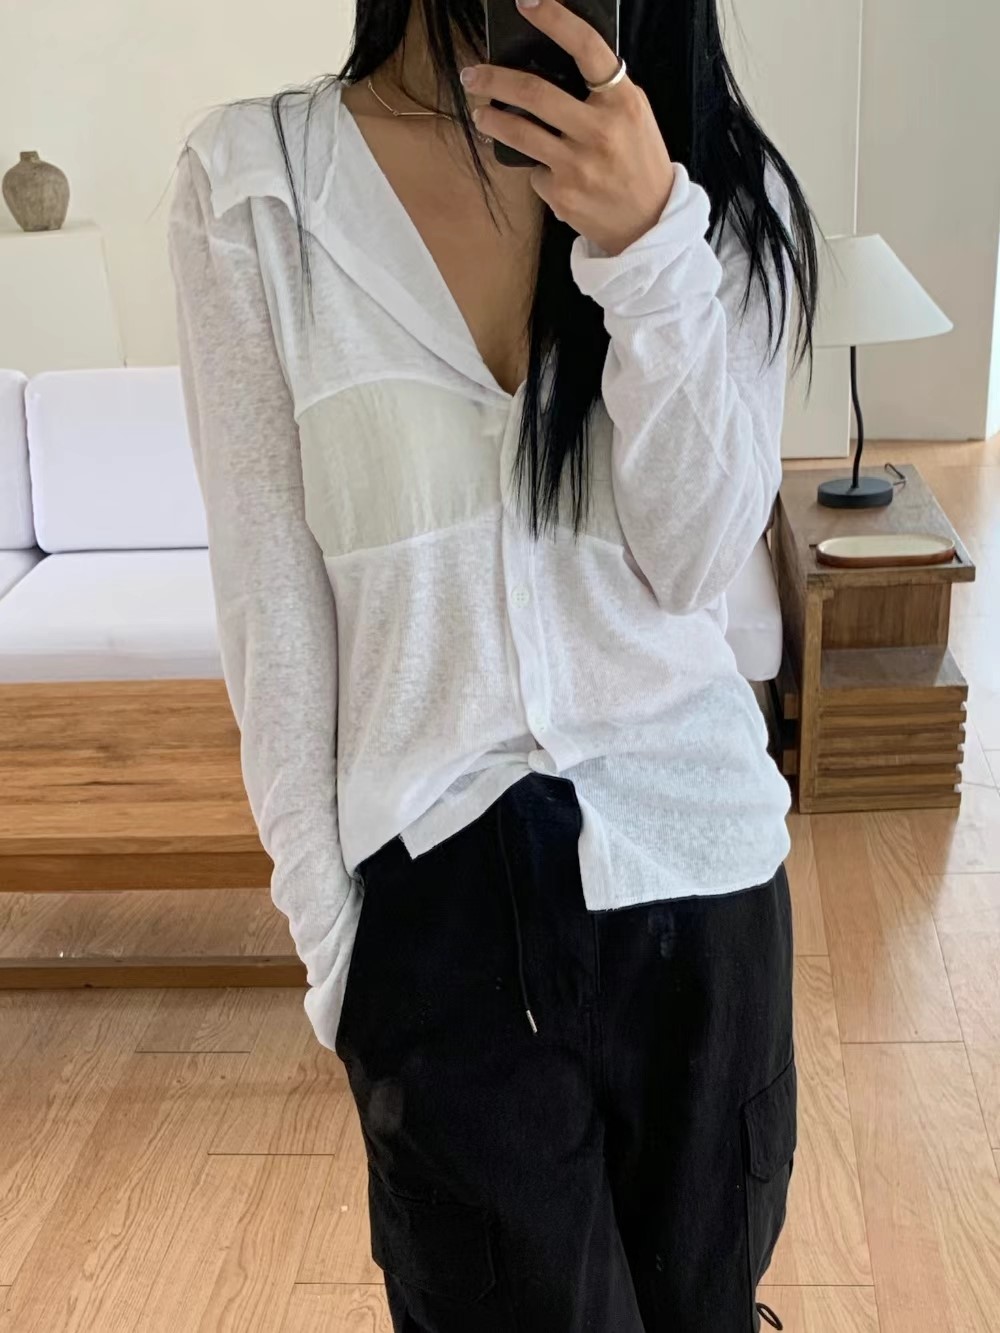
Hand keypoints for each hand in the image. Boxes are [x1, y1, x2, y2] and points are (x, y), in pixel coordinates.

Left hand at [460, 0, 674, 256]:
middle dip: (494, 79)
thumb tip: (555, 66)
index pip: (586, 48)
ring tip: (482, 115)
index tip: (527, 2)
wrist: (649, 224)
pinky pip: (535, 170)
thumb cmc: (638, 163)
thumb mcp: (634, 116)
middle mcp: (600, 131)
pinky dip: (537, 167)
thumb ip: (602, 92)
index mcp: (622, 102)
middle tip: (473, 74)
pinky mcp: (562, 194)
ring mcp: (578, 165)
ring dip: (492, 119)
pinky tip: (550, 173)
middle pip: (534, 92)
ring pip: (519, 131)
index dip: (554, 19)